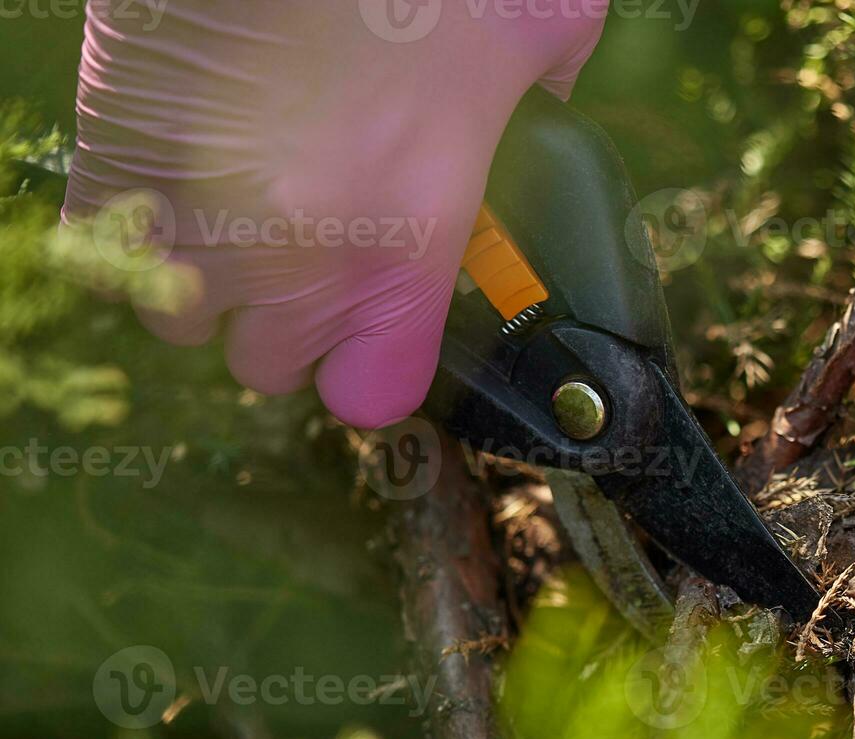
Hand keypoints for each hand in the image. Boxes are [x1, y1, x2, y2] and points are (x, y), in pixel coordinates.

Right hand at [64, 0, 604, 427]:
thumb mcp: (541, 23)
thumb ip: (549, 96)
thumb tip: (547, 108)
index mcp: (406, 242)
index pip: (372, 392)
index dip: (374, 363)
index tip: (381, 331)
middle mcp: (294, 258)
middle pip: (271, 363)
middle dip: (294, 317)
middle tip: (318, 239)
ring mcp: (193, 219)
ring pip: (184, 316)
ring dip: (214, 276)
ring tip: (246, 204)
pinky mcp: (112, 162)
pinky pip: (112, 251)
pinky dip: (140, 227)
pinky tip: (180, 175)